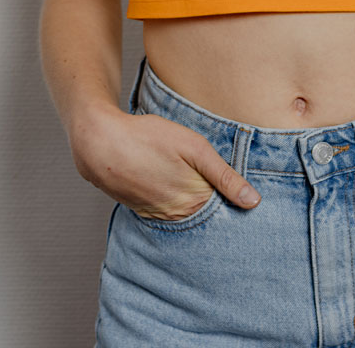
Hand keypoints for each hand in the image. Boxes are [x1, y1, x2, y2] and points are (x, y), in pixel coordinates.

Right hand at [71, 105, 260, 219]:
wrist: (100, 142)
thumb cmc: (149, 138)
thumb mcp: (194, 148)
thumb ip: (225, 176)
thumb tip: (254, 201)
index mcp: (194, 202)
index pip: (224, 212)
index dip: (234, 202)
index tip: (244, 199)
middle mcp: (176, 215)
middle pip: (205, 216)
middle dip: (216, 206)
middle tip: (218, 187)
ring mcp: (157, 214)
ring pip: (186, 214)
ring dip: (193, 203)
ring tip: (191, 181)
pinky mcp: (142, 209)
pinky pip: (167, 211)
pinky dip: (174, 202)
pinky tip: (171, 184)